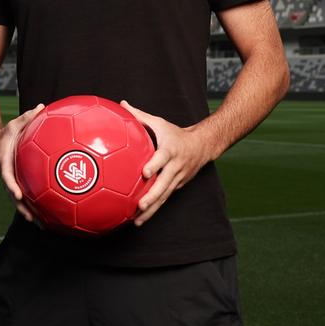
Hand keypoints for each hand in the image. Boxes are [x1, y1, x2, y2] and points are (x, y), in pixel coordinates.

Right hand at [0, 103, 44, 221]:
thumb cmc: (6, 133)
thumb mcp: (15, 124)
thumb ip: (28, 117)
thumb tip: (42, 106)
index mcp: (5, 164)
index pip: (7, 177)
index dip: (12, 187)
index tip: (18, 194)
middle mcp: (8, 177)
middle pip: (14, 197)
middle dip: (22, 209)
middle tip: (32, 220)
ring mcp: (13, 183)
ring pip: (21, 202)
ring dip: (30, 214)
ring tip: (44, 228)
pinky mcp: (18, 185)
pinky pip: (28, 197)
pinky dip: (36, 207)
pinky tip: (51, 217)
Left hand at [120, 100, 212, 226]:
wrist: (203, 146)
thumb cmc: (175, 133)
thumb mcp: (159, 122)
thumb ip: (139, 115)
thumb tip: (121, 104)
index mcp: (170, 150)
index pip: (162, 159)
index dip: (154, 165)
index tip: (145, 173)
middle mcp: (175, 167)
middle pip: (164, 184)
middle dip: (153, 196)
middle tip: (140, 206)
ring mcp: (178, 179)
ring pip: (164, 197)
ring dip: (152, 210)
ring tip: (137, 221)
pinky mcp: (177, 187)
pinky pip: (165, 199)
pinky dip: (154, 210)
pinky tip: (140, 219)